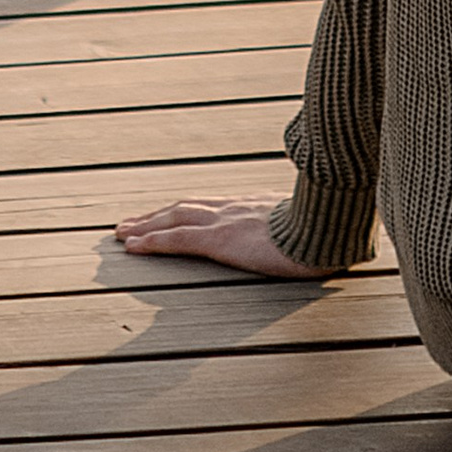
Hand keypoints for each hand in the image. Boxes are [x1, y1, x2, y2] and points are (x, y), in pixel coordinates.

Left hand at [111, 193, 332, 276]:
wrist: (329, 230)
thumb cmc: (326, 233)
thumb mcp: (308, 230)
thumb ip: (295, 231)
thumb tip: (302, 241)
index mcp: (253, 206)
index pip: (209, 206)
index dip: (183, 211)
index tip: (166, 217)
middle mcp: (234, 207)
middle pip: (184, 207)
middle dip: (155, 215)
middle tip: (130, 224)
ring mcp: (225, 220)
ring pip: (174, 218)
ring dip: (145, 225)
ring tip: (123, 233)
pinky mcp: (221, 238)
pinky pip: (177, 239)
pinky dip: (152, 240)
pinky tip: (133, 246)